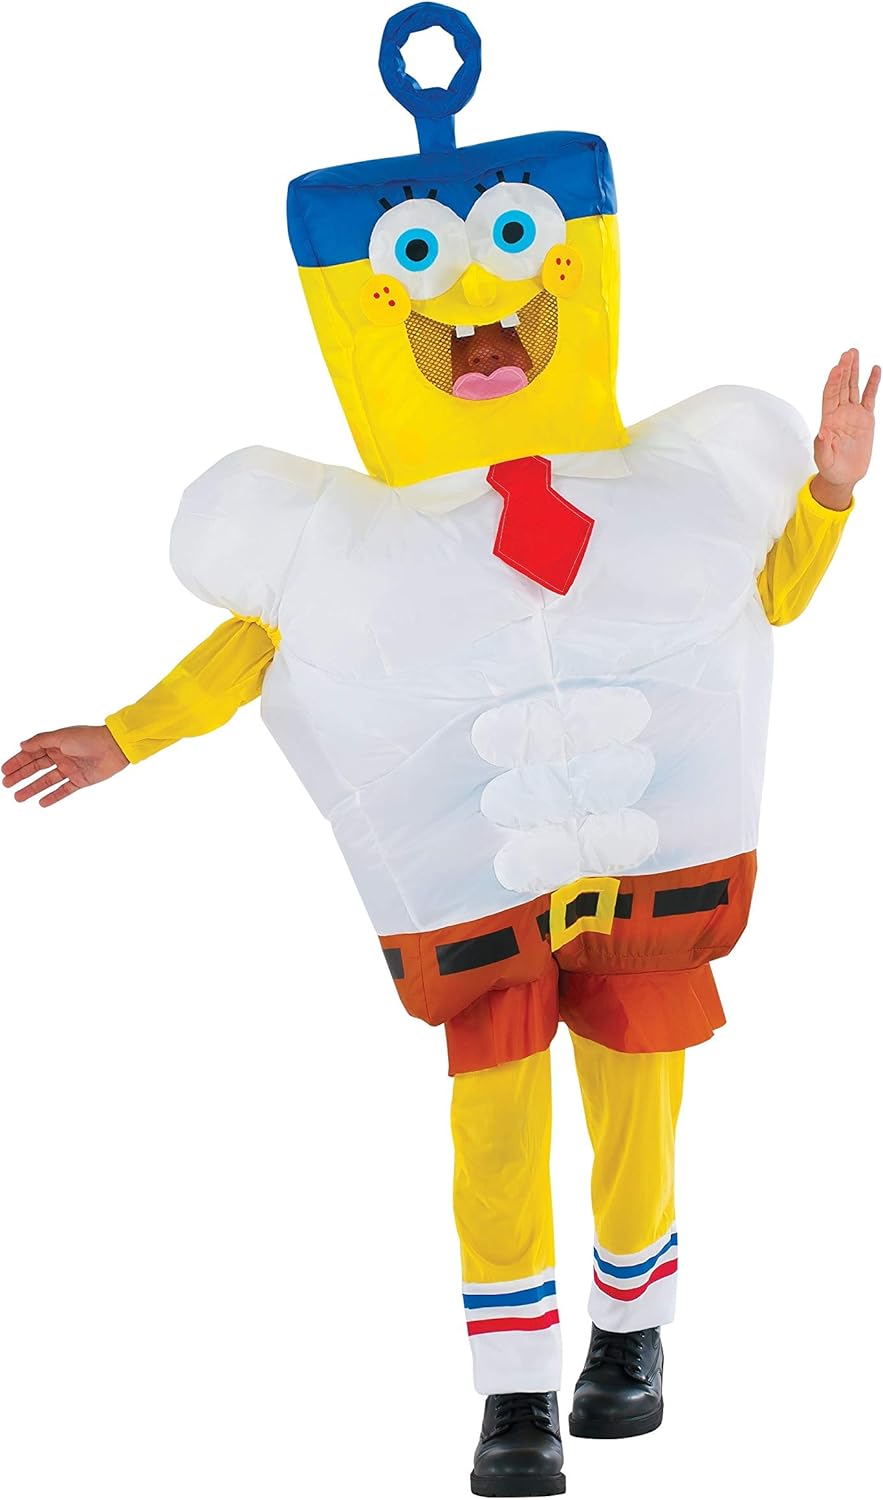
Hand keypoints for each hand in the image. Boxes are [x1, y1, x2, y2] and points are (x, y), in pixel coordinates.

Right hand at [2, 725, 128, 807]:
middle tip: (6, 784)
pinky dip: (53, 796)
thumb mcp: (60, 737)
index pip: (31, 754)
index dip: (17, 762)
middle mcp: (61, 756)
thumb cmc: (88, 738)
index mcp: (55, 744)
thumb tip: (21, 745)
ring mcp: (70, 769)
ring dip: (32, 788)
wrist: (114, 748)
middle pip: (36, 768)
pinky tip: (41, 803)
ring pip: (47, 781)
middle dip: (21, 776)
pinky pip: (63, 790)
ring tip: (18, 797)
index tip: (4, 770)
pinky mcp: (80, 780)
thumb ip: (40, 742)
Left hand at [811, 348, 878, 509]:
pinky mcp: (865, 418)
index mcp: (828, 420)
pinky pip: (869, 397)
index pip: (830, 396)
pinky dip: (872, 383)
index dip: (833, 382)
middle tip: (848, 353)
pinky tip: (874, 370)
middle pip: (841, 386)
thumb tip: (821, 433)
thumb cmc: (831, 468)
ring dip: (854, 371)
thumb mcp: (824, 459)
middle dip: (844, 369)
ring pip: (853, 387)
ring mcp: (852, 414)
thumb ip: (821, 446)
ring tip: (855, 353)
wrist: (844, 476)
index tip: (836, 368)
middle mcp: (839, 413)